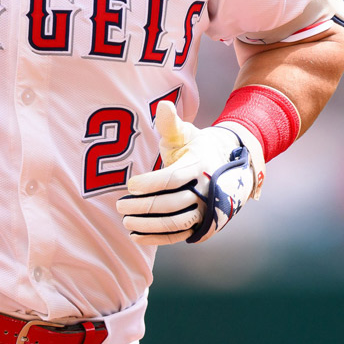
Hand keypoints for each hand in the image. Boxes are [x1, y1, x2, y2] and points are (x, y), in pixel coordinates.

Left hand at [116, 100, 260, 245]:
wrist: (223, 167)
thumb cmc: (194, 147)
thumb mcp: (185, 133)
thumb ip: (170, 123)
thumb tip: (164, 105)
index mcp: (201, 165)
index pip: (173, 178)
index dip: (149, 183)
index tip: (129, 184)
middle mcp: (207, 191)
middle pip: (172, 203)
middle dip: (143, 206)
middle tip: (120, 205)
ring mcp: (207, 210)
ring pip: (176, 223)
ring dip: (148, 225)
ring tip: (126, 221)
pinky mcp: (202, 226)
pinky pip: (179, 235)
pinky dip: (157, 238)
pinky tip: (135, 235)